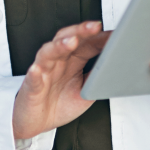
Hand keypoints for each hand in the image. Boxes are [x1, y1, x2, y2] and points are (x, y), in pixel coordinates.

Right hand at [12, 21, 109, 139]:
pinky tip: (38, 69)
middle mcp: (57, 62)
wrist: (37, 122)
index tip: (115, 33)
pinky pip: (33, 78)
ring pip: (49, 53)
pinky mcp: (32, 86)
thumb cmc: (59, 104)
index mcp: (72, 61)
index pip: (85, 43)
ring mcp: (43, 72)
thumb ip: (97, 76)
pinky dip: (35, 73)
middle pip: (66, 39)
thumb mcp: (85, 90)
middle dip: (80, 31)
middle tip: (95, 26)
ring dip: (59, 46)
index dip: (99, 37)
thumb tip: (117, 65)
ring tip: (71, 41)